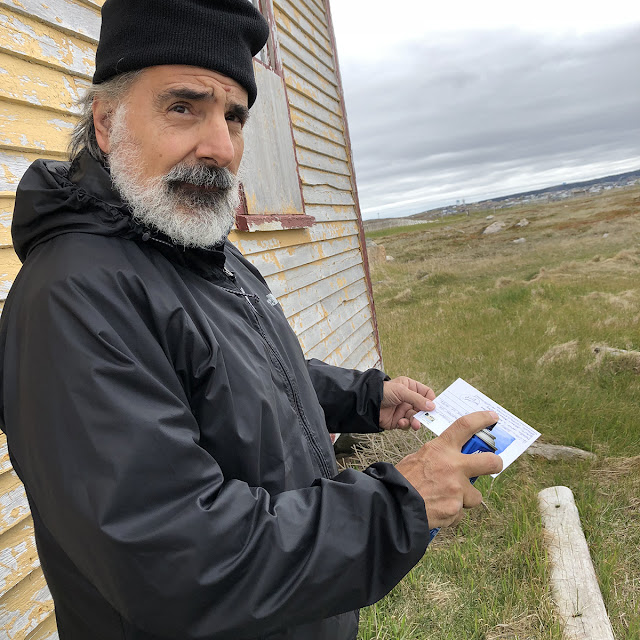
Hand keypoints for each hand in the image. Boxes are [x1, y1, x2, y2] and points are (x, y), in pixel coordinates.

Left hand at [379, 377, 435, 430]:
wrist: (367, 403)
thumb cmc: (383, 391)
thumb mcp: (402, 391)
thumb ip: (417, 399)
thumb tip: (432, 406)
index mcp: (410, 387)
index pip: (427, 393)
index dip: (431, 400)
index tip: (434, 407)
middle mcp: (408, 399)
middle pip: (423, 408)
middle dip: (425, 414)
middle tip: (429, 419)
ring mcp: (403, 410)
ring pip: (416, 417)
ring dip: (416, 421)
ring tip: (416, 425)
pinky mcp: (398, 420)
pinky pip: (407, 424)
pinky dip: (406, 424)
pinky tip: (401, 422)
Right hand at [395, 411, 502, 529]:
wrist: (393, 505)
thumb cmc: (401, 480)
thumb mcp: (417, 458)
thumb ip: (437, 457)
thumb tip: (449, 459)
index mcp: (441, 449)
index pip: (465, 426)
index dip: (482, 419)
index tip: (492, 417)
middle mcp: (453, 466)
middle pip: (490, 461)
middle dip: (495, 464)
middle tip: (494, 465)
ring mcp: (457, 489)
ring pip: (474, 496)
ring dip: (463, 499)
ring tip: (444, 499)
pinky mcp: (456, 509)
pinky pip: (459, 513)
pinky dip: (450, 513)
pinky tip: (437, 510)